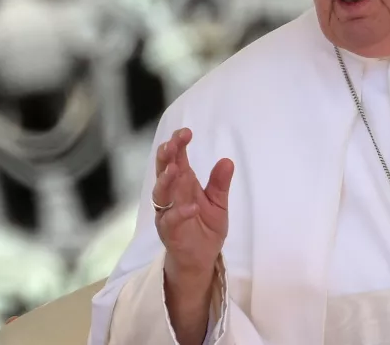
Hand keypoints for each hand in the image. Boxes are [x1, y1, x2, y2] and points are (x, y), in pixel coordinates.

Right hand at [153, 128, 233, 280]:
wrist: (201, 258)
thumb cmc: (206, 227)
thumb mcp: (218, 203)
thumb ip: (220, 183)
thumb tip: (227, 160)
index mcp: (183, 183)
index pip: (177, 159)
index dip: (178, 145)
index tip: (186, 132)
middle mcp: (171, 194)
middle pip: (164, 170)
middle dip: (168, 156)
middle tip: (173, 143)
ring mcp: (167, 212)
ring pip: (161, 192)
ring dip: (167, 179)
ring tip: (176, 168)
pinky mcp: (169, 231)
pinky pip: (172, 220)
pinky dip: (181, 212)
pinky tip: (192, 207)